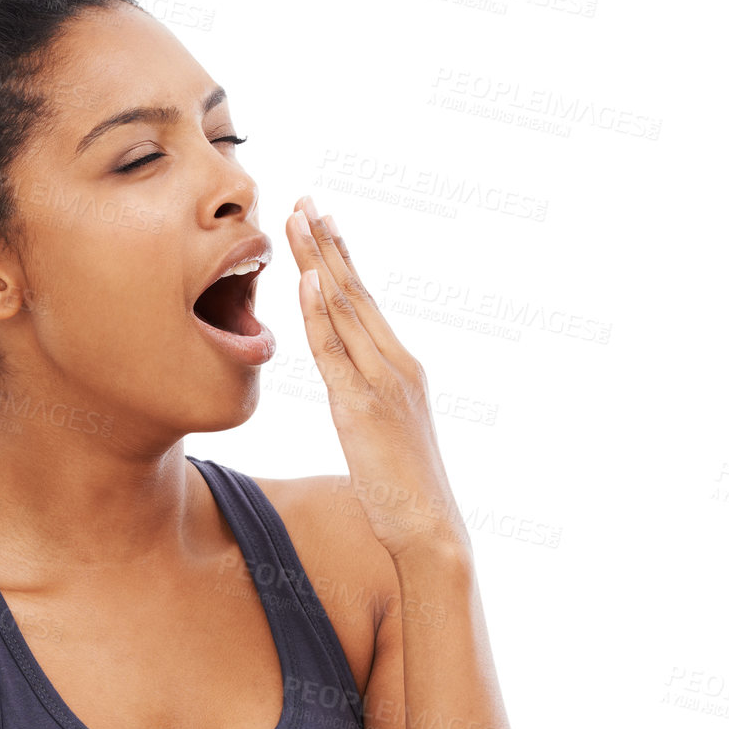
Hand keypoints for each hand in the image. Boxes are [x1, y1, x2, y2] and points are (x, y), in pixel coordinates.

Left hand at [285, 197, 469, 561]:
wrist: (429, 528)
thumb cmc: (404, 494)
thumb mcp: (382, 437)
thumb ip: (364, 405)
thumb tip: (345, 395)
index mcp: (400, 368)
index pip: (364, 303)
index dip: (340, 260)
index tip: (319, 222)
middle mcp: (395, 364)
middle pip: (355, 291)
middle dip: (327, 243)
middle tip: (305, 200)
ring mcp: (382, 382)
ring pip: (345, 309)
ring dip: (320, 260)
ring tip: (298, 219)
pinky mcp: (363, 406)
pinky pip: (337, 351)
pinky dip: (322, 312)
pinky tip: (310, 278)